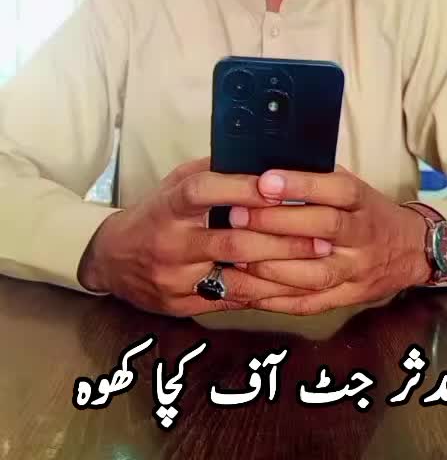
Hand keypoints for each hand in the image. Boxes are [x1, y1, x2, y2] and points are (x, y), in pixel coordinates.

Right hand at [77, 157, 331, 316]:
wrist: (111, 258)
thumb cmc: (154, 213)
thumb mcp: (174, 184)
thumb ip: (212, 172)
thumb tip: (260, 155)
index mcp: (168, 206)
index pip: (203, 192)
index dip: (241, 188)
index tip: (279, 184)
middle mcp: (171, 243)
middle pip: (231, 241)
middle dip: (281, 238)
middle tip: (322, 235)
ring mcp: (175, 278)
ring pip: (236, 277)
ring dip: (282, 270)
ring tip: (317, 261)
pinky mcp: (181, 304)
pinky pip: (230, 301)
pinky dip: (265, 293)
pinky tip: (294, 287)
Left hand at [228, 167, 430, 315]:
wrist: (412, 251)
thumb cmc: (368, 213)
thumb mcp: (353, 188)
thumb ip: (318, 179)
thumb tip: (265, 166)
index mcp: (363, 203)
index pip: (336, 190)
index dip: (300, 185)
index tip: (264, 181)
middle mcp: (363, 237)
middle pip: (324, 228)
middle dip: (275, 222)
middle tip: (235, 215)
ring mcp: (357, 271)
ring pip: (314, 273)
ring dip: (271, 267)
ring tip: (235, 256)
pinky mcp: (347, 298)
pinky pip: (308, 303)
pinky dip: (274, 299)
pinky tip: (246, 289)